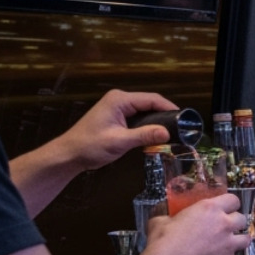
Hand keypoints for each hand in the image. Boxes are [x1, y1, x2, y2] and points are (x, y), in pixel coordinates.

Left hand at [59, 90, 177, 170]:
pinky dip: (148, 125)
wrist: (69, 155)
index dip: (170, 108)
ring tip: (172, 133)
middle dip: (165, 115)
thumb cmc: (90, 146)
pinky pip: (139, 117)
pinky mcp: (117, 117)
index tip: (185, 120)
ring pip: (145, 111)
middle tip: (181, 129)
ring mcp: (118, 108)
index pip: (152, 99)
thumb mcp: (119, 141)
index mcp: (119, 100)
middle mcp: (120, 100)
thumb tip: (167, 133)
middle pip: (150, 103)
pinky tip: (155, 136)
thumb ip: (144, 135)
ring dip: (157, 121)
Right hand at [145, 193, 249, 254]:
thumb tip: (162, 217)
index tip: (226, 208)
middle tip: (225, 227)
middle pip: (242, 219)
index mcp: (210, 209)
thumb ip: (168, 217)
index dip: (230, 204)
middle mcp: (224, 224)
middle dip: (235, 222)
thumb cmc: (164, 240)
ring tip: (229, 243)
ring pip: (245, 239)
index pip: (233, 200)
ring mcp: (229, 244)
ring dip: (238, 240)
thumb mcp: (161, 221)